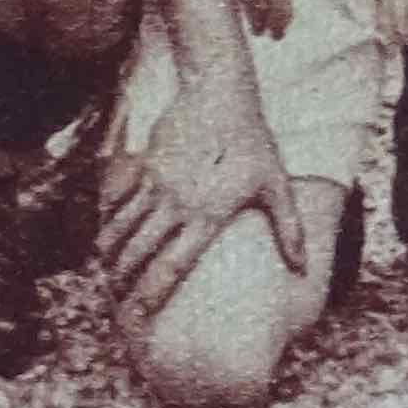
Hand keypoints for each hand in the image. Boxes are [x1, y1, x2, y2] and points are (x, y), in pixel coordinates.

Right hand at [103, 90, 301, 316]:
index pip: (174, 265)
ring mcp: (156, 184)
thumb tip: (303, 269)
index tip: (141, 313)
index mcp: (207, 216)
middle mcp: (176, 204)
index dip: (153, 292)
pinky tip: (104, 233)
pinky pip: (120, 197)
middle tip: (117, 301)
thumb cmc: (253, 141)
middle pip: (139, 251)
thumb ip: (289, 229)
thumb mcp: (275, 184)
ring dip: (111, 253)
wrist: (219, 94)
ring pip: (123, 226)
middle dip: (124, 279)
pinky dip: (109, 218)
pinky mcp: (146, 165)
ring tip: (107, 274)